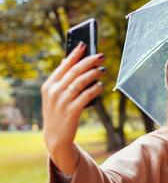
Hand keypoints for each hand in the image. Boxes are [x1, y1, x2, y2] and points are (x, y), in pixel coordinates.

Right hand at [41, 42, 105, 174]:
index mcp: (49, 85)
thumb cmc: (59, 113)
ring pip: (81, 82)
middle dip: (89, 61)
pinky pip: (86, 96)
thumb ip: (61, 80)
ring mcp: (62, 102)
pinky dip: (94, 89)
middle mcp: (54, 92)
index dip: (75, 54)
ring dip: (93, 74)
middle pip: (75, 71)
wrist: (55, 138)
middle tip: (101, 56)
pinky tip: (101, 86)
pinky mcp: (71, 112)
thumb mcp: (55, 96)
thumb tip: (69, 60)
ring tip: (103, 69)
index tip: (85, 44)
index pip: (64, 65)